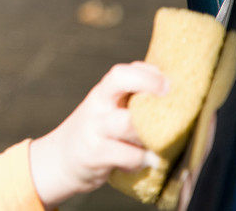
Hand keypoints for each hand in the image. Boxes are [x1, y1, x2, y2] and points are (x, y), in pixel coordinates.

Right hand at [29, 61, 168, 208]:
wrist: (60, 160)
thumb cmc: (96, 134)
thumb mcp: (107, 111)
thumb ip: (133, 101)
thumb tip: (174, 96)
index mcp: (103, 93)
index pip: (121, 73)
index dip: (147, 74)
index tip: (169, 84)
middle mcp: (97, 105)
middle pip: (120, 83)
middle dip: (150, 87)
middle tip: (171, 101)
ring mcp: (95, 129)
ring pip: (128, 122)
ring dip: (151, 133)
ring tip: (162, 145)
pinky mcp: (95, 154)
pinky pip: (129, 155)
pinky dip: (144, 160)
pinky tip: (148, 162)